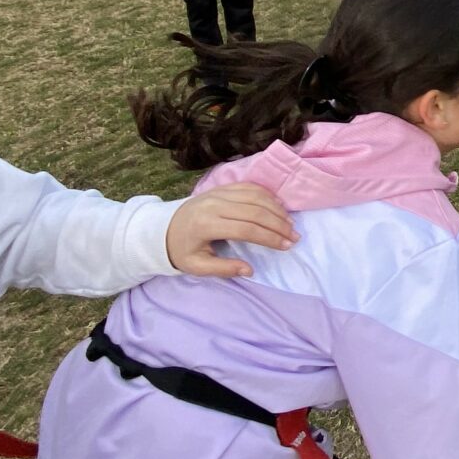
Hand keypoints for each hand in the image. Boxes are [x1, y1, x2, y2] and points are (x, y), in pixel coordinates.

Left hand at [165, 183, 297, 278]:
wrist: (164, 228)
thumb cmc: (182, 250)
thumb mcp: (196, 266)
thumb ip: (223, 269)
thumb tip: (249, 270)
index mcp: (207, 224)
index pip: (247, 229)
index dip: (269, 237)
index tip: (287, 246)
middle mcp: (214, 204)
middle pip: (255, 211)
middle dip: (279, 224)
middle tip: (294, 237)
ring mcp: (218, 192)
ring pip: (256, 196)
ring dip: (277, 210)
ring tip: (290, 224)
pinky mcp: (222, 187)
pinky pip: (250, 187)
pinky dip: (268, 196)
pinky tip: (278, 207)